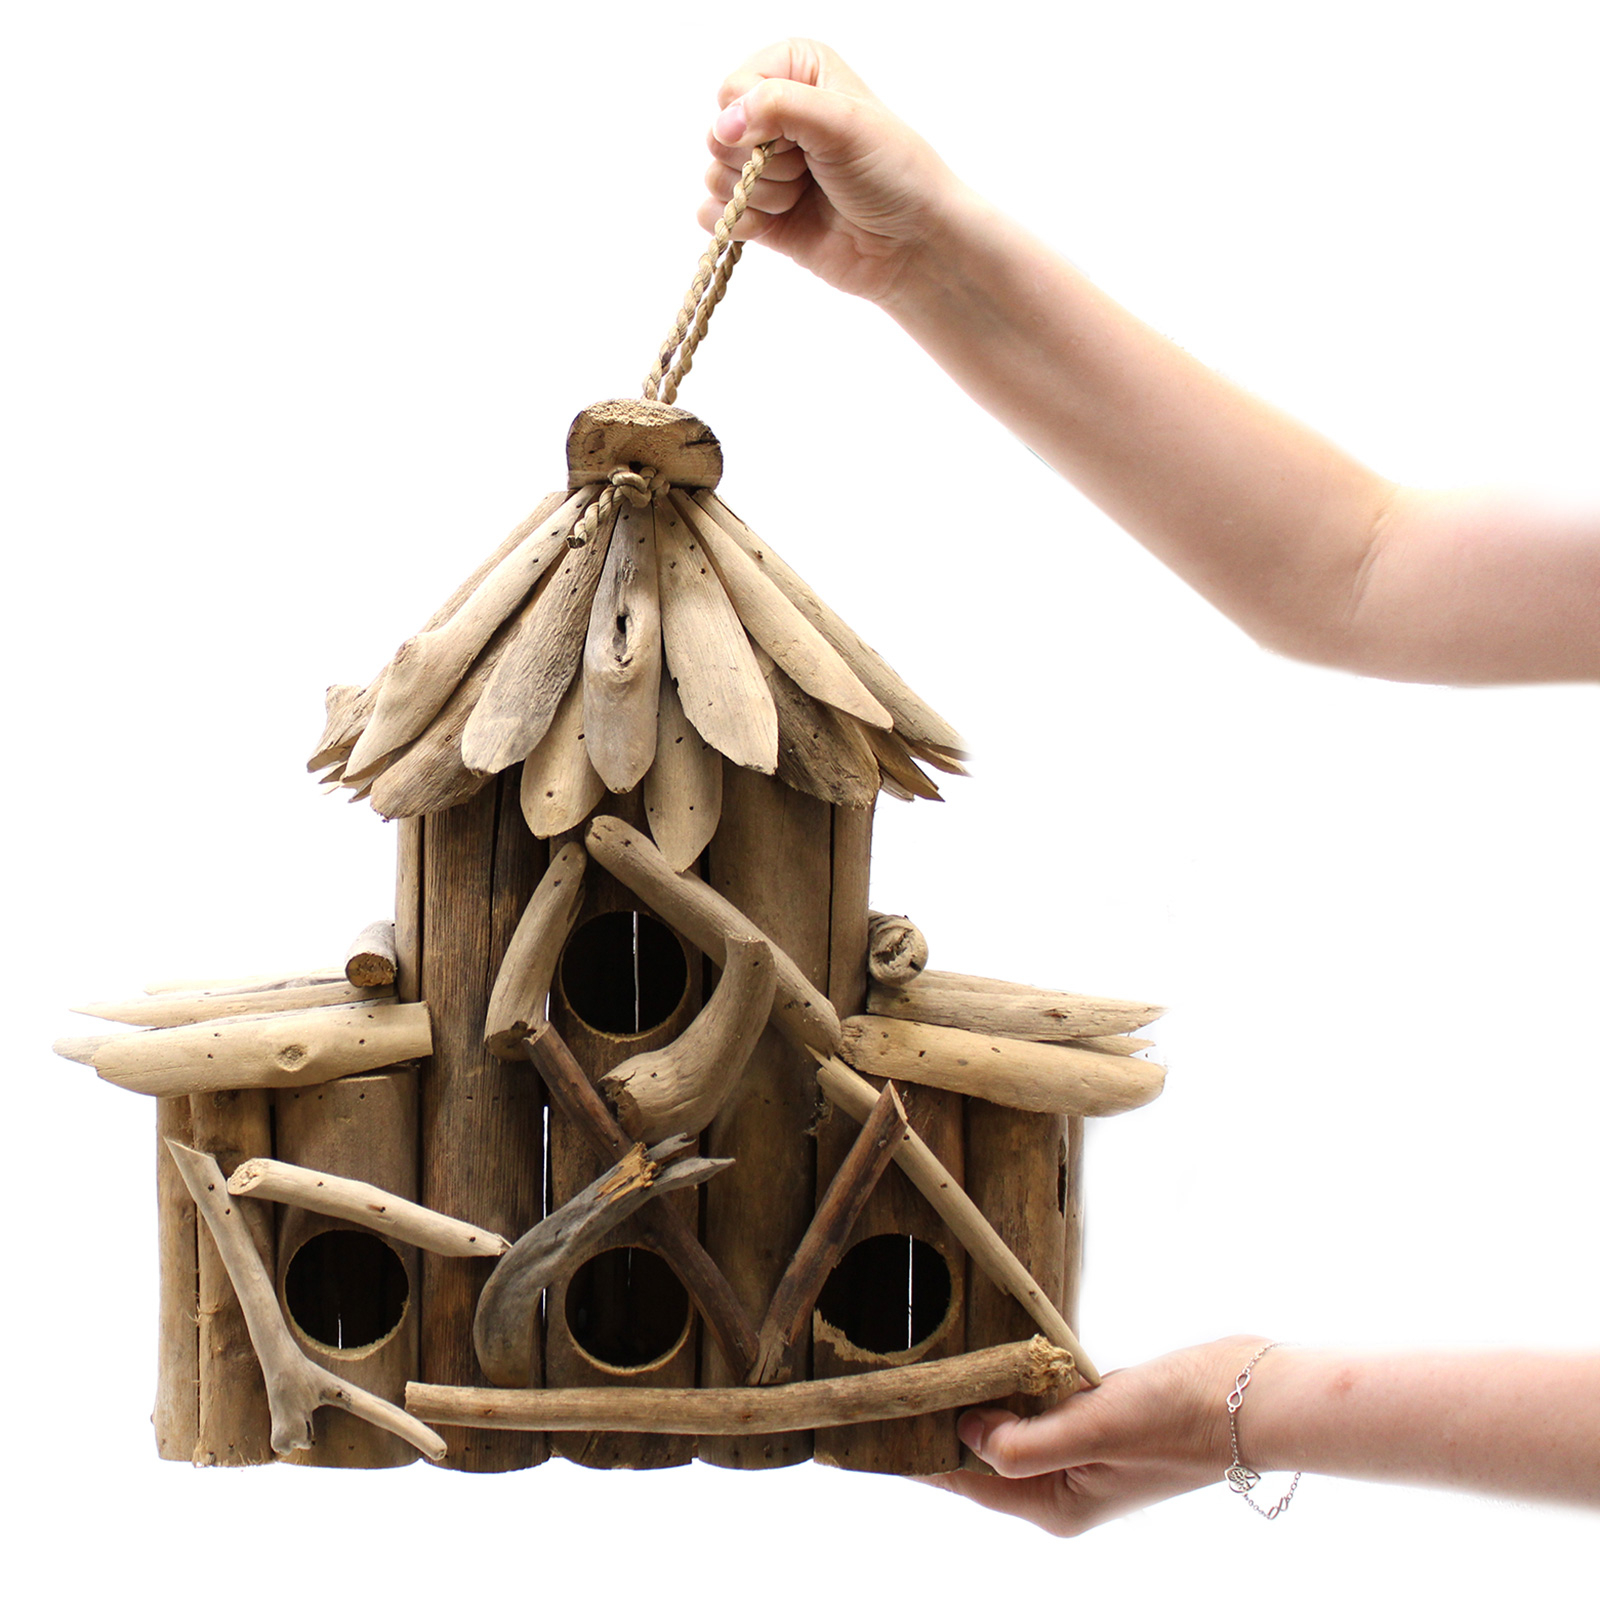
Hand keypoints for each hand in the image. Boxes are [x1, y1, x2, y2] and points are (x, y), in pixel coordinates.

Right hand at [700, 38, 967, 305]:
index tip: (802, 139)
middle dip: (760, 162)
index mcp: (796, 71)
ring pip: (715, 175)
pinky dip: (739, 223)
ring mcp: (764, 167)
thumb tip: (723, 125)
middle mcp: (775, 115)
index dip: (757, 121)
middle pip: (718, 134)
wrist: (912, 245)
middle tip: (808, 171)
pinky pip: (712, 213)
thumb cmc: (892, 175)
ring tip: (803, 197)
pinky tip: (774, 225)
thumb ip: (779, 107)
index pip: (734, 88)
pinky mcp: (758, 213)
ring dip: (759, 195)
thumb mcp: (843, 123)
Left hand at [928, 1336, 1268, 1535]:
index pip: (970, 1482)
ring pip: (1009, 1426)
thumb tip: (966, 1433)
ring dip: (979, 1399)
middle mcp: (1064, 1486)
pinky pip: (1038, 1403)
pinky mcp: (1096, 1419)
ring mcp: (1081, 1452)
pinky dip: (1015, 1383)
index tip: (881, 1428)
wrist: (1249, 1396)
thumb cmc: (1179, 1418)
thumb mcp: (1095, 1429)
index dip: (925, 1454)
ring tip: (931, 1363)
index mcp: (1058, 1505)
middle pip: (984, 1456)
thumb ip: (1026, 1442)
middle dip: (945, 1422)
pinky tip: (991, 1355)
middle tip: (898, 1380)